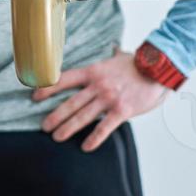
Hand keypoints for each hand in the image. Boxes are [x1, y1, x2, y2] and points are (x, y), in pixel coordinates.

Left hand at [33, 46, 166, 151]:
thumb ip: (112, 56)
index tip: (35, 97)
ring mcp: (109, 98)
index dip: (48, 89)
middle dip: (54, 116)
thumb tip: (113, 48)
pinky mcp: (122, 110)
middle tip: (44, 126)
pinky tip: (86, 146)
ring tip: (57, 137)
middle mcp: (97, 85)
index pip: (64, 79)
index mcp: (93, 71)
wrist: (160, 68)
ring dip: (68, 128)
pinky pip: (104, 127)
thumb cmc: (139, 64)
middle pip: (70, 102)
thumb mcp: (119, 57)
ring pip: (83, 116)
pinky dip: (94, 138)